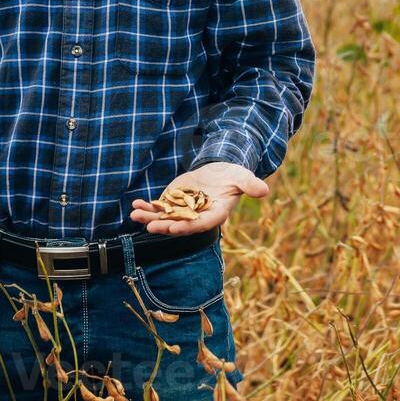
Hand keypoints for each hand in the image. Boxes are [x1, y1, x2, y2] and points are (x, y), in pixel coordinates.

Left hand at [129, 162, 269, 234]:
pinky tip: (135, 206)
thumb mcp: (242, 177)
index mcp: (215, 214)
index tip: (174, 229)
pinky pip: (158, 208)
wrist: (220, 172)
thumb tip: (264, 189)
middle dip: (165, 226)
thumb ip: (250, 185)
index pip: (201, 224)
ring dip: (150, 218)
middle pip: (180, 224)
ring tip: (135, 216)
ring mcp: (183, 211)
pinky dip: (147, 208)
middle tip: (151, 226)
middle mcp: (197, 216)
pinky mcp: (173, 203)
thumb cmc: (233, 176)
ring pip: (165, 218)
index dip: (188, 227)